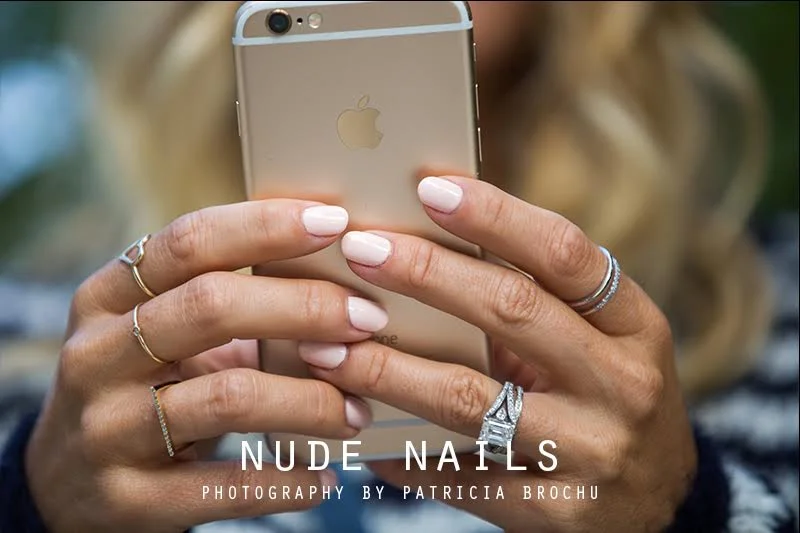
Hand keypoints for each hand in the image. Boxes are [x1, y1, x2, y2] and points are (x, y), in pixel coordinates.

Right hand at [25, 199, 379, 532]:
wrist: (60, 487)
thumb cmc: (139, 387)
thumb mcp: (157, 333)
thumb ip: (219, 300)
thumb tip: (334, 269)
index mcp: (108, 298)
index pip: (190, 243)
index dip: (266, 226)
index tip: (335, 222)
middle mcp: (98, 356)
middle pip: (212, 306)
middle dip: (305, 307)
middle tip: (369, 320)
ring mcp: (106, 430)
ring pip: (229, 397)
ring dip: (311, 401)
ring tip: (357, 411)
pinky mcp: (126, 499)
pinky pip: (224, 486)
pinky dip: (286, 481)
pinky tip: (325, 476)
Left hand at [303, 176, 696, 531]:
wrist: (659, 504)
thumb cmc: (611, 397)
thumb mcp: (604, 343)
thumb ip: (538, 301)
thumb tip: (430, 246)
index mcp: (635, 326)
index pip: (564, 254)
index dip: (496, 214)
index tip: (429, 187)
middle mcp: (622, 383)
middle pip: (512, 309)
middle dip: (426, 274)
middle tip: (360, 249)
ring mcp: (591, 450)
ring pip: (469, 397)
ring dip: (388, 368)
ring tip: (327, 347)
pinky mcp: (557, 510)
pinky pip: (461, 476)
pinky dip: (404, 453)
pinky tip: (362, 435)